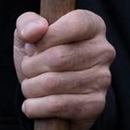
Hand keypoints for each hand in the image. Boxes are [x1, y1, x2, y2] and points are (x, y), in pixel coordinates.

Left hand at [13, 10, 112, 129]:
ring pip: (53, 83)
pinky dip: (36, 106)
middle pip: (58, 57)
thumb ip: (27, 23)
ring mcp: (102, 79)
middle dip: (30, 66)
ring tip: (29, 86)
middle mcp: (103, 51)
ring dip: (30, 87)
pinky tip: (32, 104)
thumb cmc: (41, 56)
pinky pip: (57, 105)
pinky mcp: (95, 105)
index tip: (31, 47)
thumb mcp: (29, 33)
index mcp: (93, 26)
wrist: (51, 92)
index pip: (73, 25)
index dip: (44, 38)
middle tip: (26, 69)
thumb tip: (33, 31)